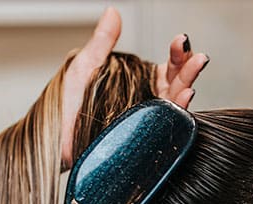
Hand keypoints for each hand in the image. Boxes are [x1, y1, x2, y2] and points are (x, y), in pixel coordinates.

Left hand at [61, 7, 208, 165]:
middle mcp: (147, 103)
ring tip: (196, 67)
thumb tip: (113, 13)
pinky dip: (179, 109)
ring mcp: (148, 121)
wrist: (56, 142)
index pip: (165, 68)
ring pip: (176, 102)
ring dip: (189, 84)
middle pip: (176, 84)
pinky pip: (167, 124)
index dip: (176, 54)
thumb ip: (102, 43)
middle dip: (188, 67)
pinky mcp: (145, 138)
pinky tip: (184, 96)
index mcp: (138, 85)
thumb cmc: (65, 110)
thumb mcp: (84, 68)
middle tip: (195, 55)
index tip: (179, 40)